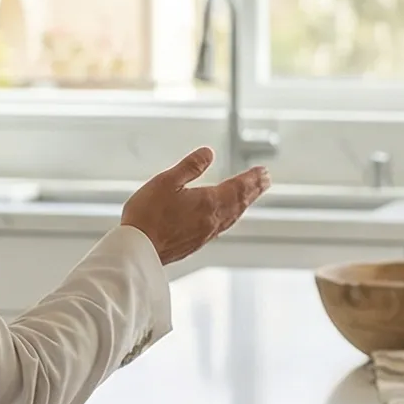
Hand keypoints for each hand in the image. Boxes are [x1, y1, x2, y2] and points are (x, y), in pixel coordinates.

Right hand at [121, 147, 269, 263]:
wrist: (138, 251)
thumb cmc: (148, 215)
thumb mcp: (166, 181)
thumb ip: (190, 166)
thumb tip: (209, 152)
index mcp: (208, 202)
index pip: (237, 187)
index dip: (251, 178)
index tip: (263, 171)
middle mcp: (212, 220)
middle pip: (239, 202)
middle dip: (253, 190)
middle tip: (265, 181)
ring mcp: (205, 234)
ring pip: (233, 216)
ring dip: (244, 203)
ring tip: (252, 195)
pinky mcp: (195, 243)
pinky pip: (222, 226)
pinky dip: (232, 216)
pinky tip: (227, 216)